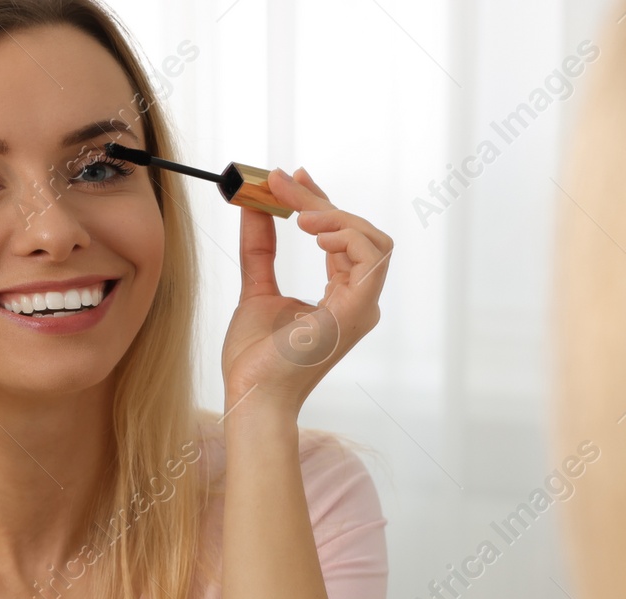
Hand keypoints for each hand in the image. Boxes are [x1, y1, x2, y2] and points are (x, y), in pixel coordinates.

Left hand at [219, 167, 392, 416]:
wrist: (252, 393)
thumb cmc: (256, 358)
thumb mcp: (256, 287)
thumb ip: (260, 248)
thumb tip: (255, 205)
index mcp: (341, 297)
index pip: (344, 238)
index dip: (321, 203)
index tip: (292, 178)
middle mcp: (359, 301)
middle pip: (358, 233)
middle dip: (320, 201)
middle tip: (280, 181)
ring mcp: (362, 307)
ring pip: (373, 240)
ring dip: (336, 216)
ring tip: (297, 214)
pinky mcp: (358, 310)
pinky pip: (371, 257)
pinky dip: (346, 236)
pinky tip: (314, 234)